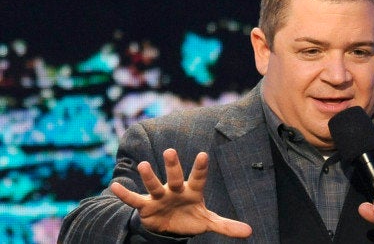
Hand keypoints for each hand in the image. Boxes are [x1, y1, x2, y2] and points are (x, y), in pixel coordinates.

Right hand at [111, 148, 252, 237]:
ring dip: (149, 177)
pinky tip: (114, 186)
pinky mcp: (146, 207)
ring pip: (154, 185)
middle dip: (173, 166)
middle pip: (175, 177)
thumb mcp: (209, 222)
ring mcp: (160, 196)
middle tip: (170, 151)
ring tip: (143, 165)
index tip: (204, 155)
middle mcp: (175, 190)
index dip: (200, 168)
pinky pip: (135, 200)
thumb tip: (250, 232)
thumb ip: (226, 226)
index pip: (198, 178)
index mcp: (192, 191)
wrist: (170, 226)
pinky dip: (125, 195)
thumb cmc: (191, 217)